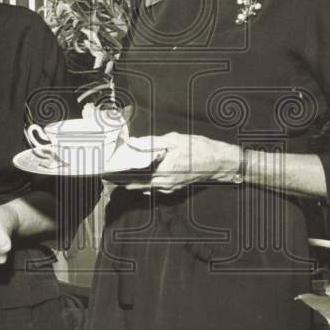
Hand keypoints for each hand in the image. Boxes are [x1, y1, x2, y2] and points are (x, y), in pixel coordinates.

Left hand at [122, 133, 241, 193]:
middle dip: (125, 180)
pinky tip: (141, 182)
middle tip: (112, 177)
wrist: (218, 161)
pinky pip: (156, 189)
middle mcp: (165, 182)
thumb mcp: (175, 140)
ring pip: (147, 188)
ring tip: (122, 179)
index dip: (122, 175)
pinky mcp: (175, 188)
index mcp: (163, 170)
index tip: (111, 173)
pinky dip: (147, 186)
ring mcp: (170, 187)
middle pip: (139, 184)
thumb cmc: (199, 149)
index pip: (136, 175)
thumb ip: (152, 142)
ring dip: (135, 184)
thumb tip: (134, 142)